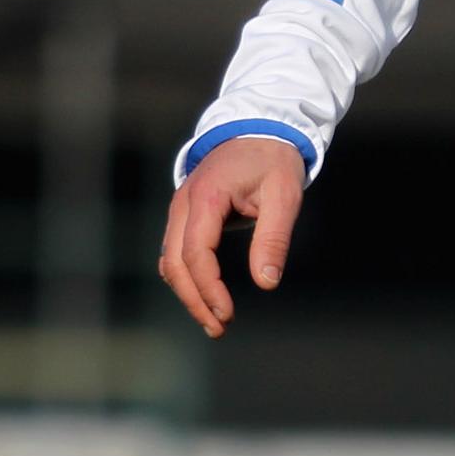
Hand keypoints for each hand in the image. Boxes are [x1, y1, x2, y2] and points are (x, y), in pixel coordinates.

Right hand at [157, 138, 306, 337]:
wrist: (258, 127)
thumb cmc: (273, 159)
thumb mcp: (284, 195)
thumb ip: (273, 238)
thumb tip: (267, 282)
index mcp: (207, 198)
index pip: (196, 254)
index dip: (208, 289)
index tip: (227, 314)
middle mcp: (184, 204)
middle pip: (175, 263)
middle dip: (194, 300)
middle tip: (218, 328)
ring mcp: (179, 208)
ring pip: (170, 260)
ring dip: (187, 293)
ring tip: (213, 321)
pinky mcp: (184, 213)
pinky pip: (175, 251)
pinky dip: (185, 277)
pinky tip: (205, 296)